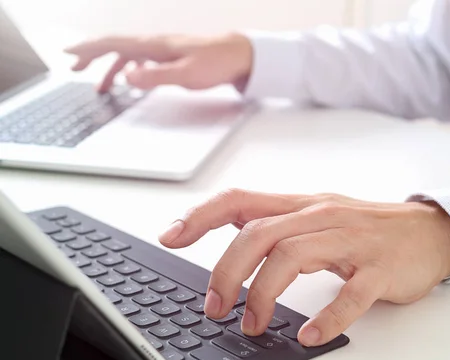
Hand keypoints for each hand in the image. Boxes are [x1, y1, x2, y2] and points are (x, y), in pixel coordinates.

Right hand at [64, 33, 252, 92]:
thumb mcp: (186, 75)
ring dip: (111, 68)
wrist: (241, 55)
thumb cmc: (217, 63)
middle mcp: (156, 44)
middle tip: (75, 69)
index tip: (68, 54)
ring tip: (102, 87)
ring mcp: (164, 49)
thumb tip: (127, 77)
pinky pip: (143, 60)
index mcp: (155, 45)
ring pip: (129, 55)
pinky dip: (131, 69)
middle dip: (93, 57)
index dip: (89, 49)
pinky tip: (132, 79)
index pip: (114, 44)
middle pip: (116, 47)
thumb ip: (156, 77)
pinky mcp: (173, 56)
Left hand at [158, 189, 449, 346]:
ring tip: (252, 325)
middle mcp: (321, 216)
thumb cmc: (367, 227)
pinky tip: (309, 334)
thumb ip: (279, 225)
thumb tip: (234, 240)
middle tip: (215, 307)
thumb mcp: (318, 216)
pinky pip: (350, 293)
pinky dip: (327, 316)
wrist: (429, 231)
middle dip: (226, 272)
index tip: (172, 236)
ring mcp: (352, 240)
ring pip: (293, 257)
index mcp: (302, 205)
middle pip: (259, 234)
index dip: (202, 215)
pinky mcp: (379, 268)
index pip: (241, 199)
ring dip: (263, 295)